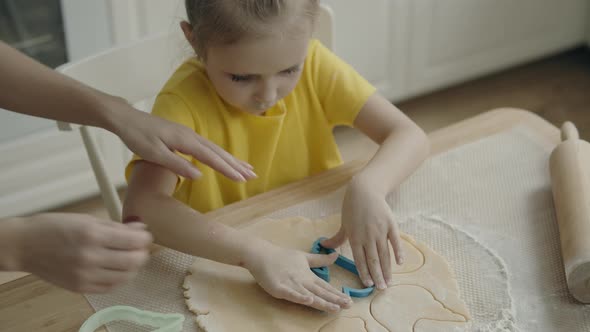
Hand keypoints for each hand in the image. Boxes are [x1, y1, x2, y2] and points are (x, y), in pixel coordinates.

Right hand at [12, 213, 152, 292]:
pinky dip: (119, 278)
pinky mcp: (80, 287)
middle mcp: (90, 257)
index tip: (145, 235)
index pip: (134, 240)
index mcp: (92, 235)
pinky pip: (110, 287)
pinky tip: (117, 269)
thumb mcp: (87, 219)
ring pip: (125, 277)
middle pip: (133, 261)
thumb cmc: (53, 227)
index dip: (145, 238)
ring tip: (130, 258)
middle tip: (140, 247)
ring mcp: (85, 275)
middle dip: (143, 253)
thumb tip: (140, 229)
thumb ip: (116, 226)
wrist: (25, 245)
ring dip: (134, 267)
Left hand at [106, 96, 256, 180]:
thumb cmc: (138, 136)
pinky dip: (220, 154)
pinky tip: (224, 160)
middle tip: (252, 176)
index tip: (241, 179)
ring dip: (231, 159)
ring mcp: (189, 135)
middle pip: (218, 152)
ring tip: (246, 168)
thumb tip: (199, 176)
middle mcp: (191, 136)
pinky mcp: (185, 136)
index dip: (227, 169)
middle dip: (236, 164)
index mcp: (185, 141)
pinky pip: (208, 147)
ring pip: (215, 149)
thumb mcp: (154, 154)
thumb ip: (177, 165)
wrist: (126, 119)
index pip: (211, 158)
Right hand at [245, 243, 351, 311]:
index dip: (337, 294)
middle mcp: (302, 281)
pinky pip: (291, 294)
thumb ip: (319, 260)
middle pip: (320, 292)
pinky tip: (309, 301)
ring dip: (322, 302)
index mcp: (308, 275)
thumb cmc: (281, 256)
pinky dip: (300, 297)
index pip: (325, 287)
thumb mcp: (303, 257)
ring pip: (309, 295)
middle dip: (334, 300)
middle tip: (348, 306)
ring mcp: (291, 284)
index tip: (349, 300)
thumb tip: (335, 255)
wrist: (261, 254)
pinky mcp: (279, 288)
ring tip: (335, 308)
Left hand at [321, 180, 403, 289]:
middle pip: (373, 260)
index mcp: (355, 237)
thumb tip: (324, 246)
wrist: (365, 190)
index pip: (360, 259)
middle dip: (377, 276)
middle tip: (381, 289)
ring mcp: (380, 230)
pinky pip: (395, 241)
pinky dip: (398, 252)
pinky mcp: (390, 224)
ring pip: (384, 254)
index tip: (368, 285)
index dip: (364, 273)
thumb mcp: (344, 224)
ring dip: (387, 269)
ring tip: (389, 282)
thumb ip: (337, 238)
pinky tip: (400, 263)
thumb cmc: (352, 207)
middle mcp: (367, 236)